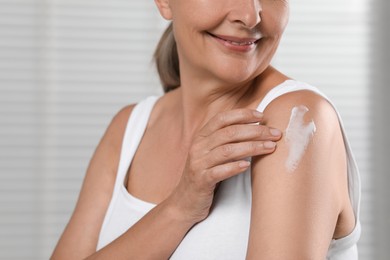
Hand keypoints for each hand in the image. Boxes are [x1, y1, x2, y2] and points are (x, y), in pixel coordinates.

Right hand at [168, 109, 281, 223]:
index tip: (262, 116)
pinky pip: (219, 172)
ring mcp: (198, 164)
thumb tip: (254, 127)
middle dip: (255, 131)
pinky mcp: (201, 181)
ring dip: (252, 147)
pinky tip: (247, 166)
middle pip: (229, 133)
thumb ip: (225, 140)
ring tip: (270, 147)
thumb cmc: (204, 174)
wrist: (184, 202)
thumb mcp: (210, 153)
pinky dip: (234, 167)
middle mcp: (198, 147)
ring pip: (227, 151)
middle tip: (275, 133)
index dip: (243, 115)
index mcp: (201, 137)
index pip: (222, 118)